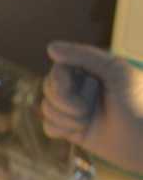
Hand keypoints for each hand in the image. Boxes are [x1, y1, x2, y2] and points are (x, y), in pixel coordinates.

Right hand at [42, 41, 142, 171]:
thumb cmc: (137, 102)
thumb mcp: (115, 71)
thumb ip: (84, 56)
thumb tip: (50, 47)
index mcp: (90, 70)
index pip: (58, 68)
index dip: (58, 80)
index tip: (67, 88)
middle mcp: (79, 88)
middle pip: (48, 87)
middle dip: (63, 101)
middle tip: (86, 110)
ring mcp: (74, 108)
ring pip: (46, 108)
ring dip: (66, 118)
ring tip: (88, 123)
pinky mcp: (70, 129)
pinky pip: (48, 126)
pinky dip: (61, 130)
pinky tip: (78, 132)